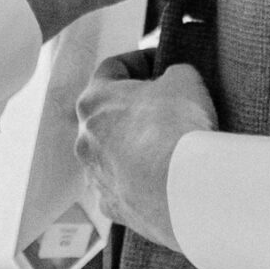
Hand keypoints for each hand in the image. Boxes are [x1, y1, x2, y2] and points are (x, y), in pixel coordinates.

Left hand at [74, 54, 218, 244]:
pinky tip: (166, 180)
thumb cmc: (177, 126)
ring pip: (112, 156)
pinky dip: (142, 182)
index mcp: (93, 101)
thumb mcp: (184, 79)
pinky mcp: (113, 207)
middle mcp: (85, 140)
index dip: (139, 61)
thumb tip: (174, 80)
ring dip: (135, 148)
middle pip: (108, 115)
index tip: (161, 63)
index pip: (112, 69)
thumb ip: (174, 74)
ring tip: (169, 147)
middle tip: (167, 106)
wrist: (185, 188)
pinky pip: (125, 189)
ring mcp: (96, 177)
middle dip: (135, 108)